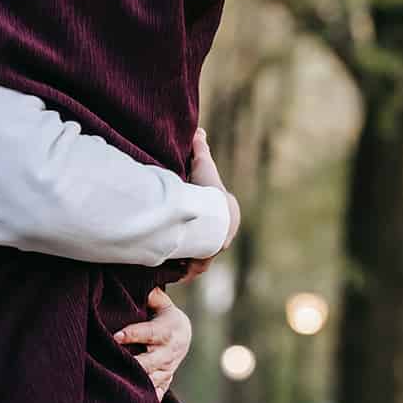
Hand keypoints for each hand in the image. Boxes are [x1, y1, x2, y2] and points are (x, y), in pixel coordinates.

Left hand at [114, 288, 191, 401]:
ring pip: (152, 380)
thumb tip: (145, 288)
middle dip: (133, 365)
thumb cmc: (165, 318)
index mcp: (167, 331)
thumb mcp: (163, 305)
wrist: (183, 336)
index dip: (132, 335)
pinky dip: (147, 400)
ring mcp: (167, 370)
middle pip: (150, 362)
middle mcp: (168, 353)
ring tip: (116, 384)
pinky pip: (157, 394)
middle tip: (113, 364)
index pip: (148, 333)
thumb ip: (154, 297)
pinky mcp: (165, 381)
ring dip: (136, 383)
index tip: (116, 336)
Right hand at [188, 127, 239, 256]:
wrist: (212, 214)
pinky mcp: (204, 261)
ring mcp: (215, 249)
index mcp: (227, 215)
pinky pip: (193, 268)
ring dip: (191, 256)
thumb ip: (200, 149)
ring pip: (201, 255)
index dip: (203, 219)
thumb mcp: (203, 166)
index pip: (215, 219)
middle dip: (198, 240)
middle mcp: (224, 234)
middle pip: (208, 239)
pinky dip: (185, 269)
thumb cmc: (208, 190)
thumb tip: (199, 130)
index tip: (190, 218)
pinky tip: (176, 272)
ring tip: (175, 257)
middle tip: (181, 239)